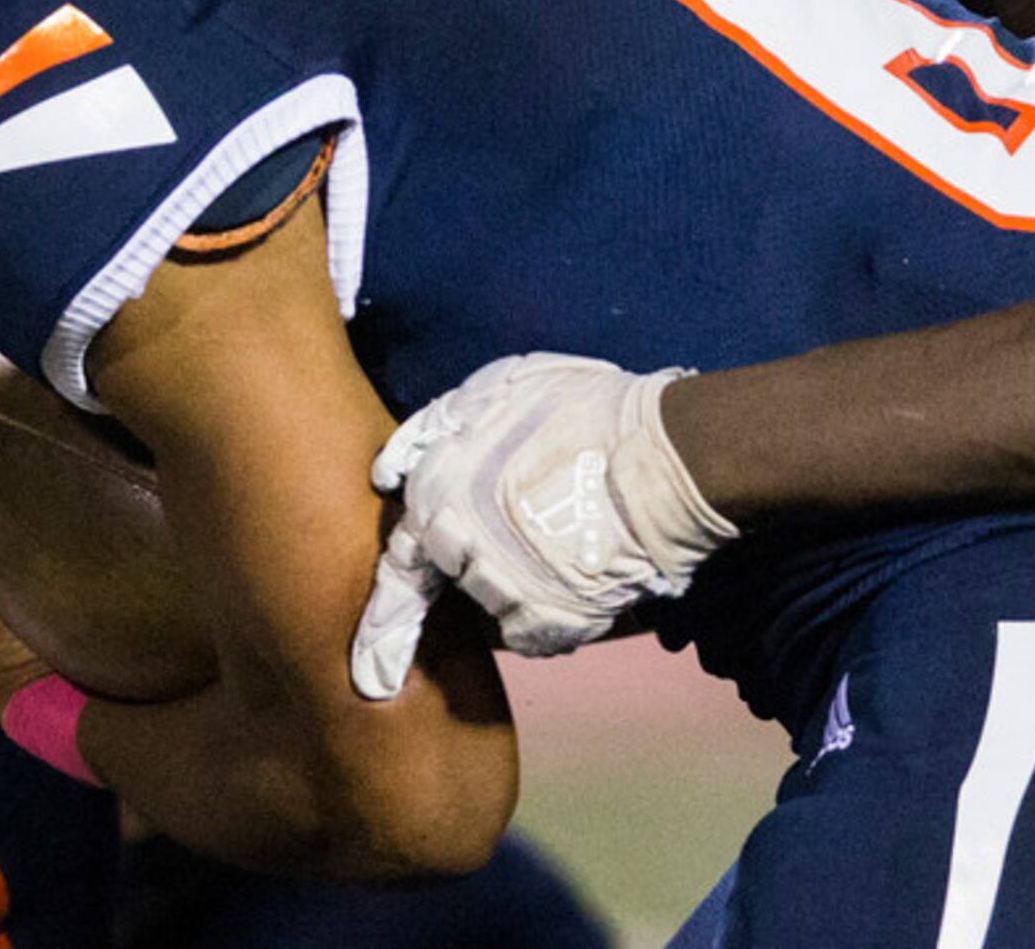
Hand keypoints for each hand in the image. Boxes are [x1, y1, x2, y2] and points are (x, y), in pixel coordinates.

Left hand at [350, 353, 735, 692]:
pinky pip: (529, 635)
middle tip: (521, 528)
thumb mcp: (503, 386)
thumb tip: (390, 468)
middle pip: (453, 574)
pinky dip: (545, 618)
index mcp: (438, 496)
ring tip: (558, 545)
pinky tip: (571, 581)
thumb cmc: (585, 412)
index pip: (402, 555)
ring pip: (491, 604)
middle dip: (475, 557)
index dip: (395, 589)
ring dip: (512, 585)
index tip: (372, 648)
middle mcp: (460, 550)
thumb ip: (439, 425)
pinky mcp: (552, 623)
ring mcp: (505, 591)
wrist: (662, 459)